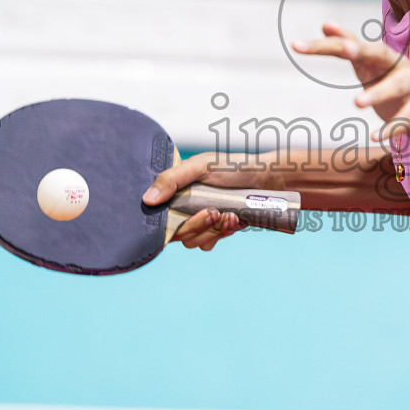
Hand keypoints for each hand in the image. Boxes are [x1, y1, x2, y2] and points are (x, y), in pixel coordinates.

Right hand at [141, 151, 258, 251]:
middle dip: (198, 225)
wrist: (263, 179)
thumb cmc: (232, 167)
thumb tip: (147, 200)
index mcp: (175, 191)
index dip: (171, 222)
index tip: (195, 213)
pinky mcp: (213, 230)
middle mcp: (182, 208)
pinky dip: (220, 235)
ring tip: (230, 216)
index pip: (160, 216)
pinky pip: (207, 244)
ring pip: (192, 241)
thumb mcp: (200, 166)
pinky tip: (233, 222)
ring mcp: (198, 221)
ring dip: (212, 231)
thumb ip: (172, 180)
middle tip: (215, 212)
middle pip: (177, 233)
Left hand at [292, 22, 409, 150]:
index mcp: (382, 59)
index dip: (327, 43)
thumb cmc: (398, 99)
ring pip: (398, 85)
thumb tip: (326, 25)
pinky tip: (376, 137)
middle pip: (378, 52)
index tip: (298, 45)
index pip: (351, 45)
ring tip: (357, 103)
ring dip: (378, 93)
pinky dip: (394, 127)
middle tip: (344, 50)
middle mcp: (400, 66)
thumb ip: (352, 53)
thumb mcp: (372, 74)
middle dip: (361, 49)